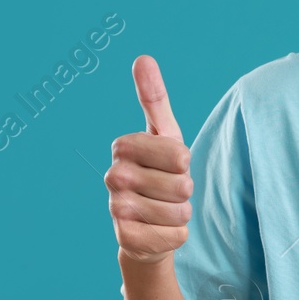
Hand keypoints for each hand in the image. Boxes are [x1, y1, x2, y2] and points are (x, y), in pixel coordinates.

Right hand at [107, 55, 192, 262]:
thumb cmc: (160, 172)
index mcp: (124, 147)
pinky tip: (159, 231)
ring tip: (164, 210)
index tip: (170, 165)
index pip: (180, 155)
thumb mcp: (164, 134)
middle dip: (185, 191)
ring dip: (182, 214)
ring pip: (180, 212)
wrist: (146, 224)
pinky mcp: (127, 241)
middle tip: (167, 190)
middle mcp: (113, 177)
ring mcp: (116, 210)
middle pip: (182, 185)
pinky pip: (175, 237)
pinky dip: (176, 236)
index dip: (184, 163)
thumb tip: (143, 58)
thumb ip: (154, 97)